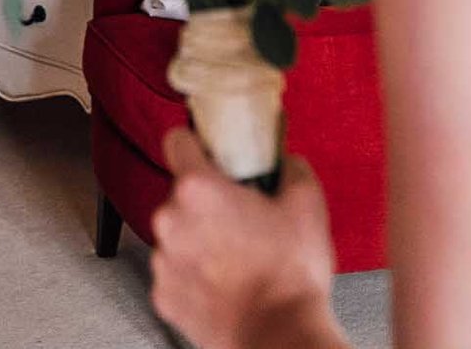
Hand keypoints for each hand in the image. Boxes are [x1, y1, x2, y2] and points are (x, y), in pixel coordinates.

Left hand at [151, 129, 341, 348]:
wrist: (280, 337)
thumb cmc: (290, 276)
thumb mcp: (306, 204)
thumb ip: (290, 168)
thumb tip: (285, 163)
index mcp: (198, 189)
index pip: (177, 141)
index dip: (196, 144)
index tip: (210, 153)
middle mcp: (170, 220)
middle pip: (181, 194)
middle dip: (207, 202)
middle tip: (242, 217)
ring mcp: (163, 261)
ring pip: (178, 235)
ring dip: (200, 240)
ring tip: (239, 257)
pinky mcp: (164, 296)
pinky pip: (177, 272)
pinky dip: (196, 276)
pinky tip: (227, 283)